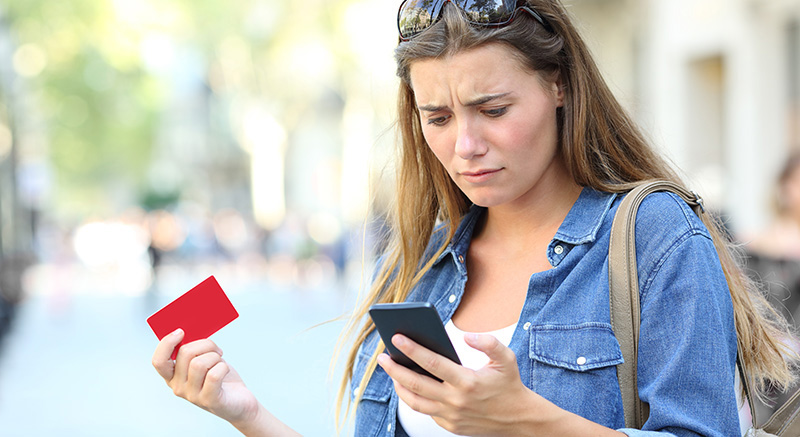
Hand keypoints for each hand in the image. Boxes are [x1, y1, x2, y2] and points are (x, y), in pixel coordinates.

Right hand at [151, 329, 259, 426]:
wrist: (239, 401)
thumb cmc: (220, 377)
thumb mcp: (203, 361)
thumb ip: (194, 350)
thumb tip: (190, 331)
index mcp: (173, 376)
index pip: (158, 361)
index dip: (166, 343)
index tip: (181, 332)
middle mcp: (178, 388)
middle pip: (185, 354)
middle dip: (205, 344)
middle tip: (216, 350)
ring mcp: (192, 396)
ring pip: (199, 363)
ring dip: (215, 357)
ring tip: (220, 363)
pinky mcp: (209, 400)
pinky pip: (214, 375)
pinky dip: (223, 367)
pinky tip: (225, 371)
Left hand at [377, 332, 542, 435]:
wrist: (518, 419)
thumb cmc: (509, 384)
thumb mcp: (507, 358)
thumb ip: (489, 342)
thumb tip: (467, 336)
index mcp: (467, 381)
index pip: (432, 362)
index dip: (412, 349)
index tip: (396, 337)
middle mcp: (456, 401)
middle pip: (416, 384)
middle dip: (395, 369)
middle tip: (382, 357)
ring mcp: (451, 416)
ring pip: (415, 402)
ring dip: (399, 386)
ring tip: (392, 371)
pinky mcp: (450, 426)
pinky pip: (426, 411)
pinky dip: (415, 398)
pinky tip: (409, 385)